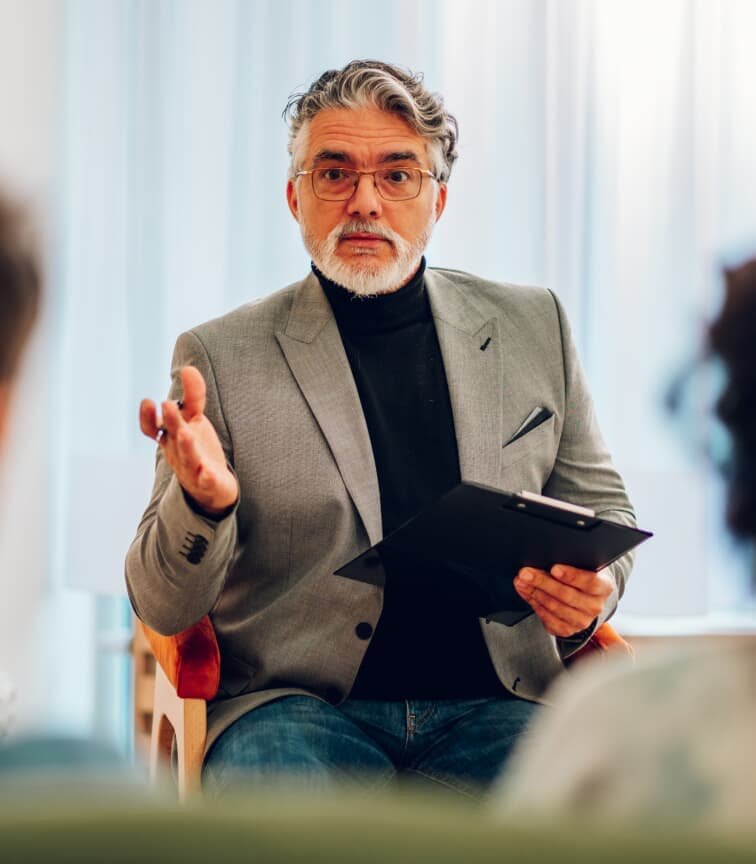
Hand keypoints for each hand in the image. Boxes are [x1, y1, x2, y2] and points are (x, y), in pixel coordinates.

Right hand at [139, 365, 238, 514]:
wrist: (211, 488)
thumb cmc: (196, 448)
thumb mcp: (194, 420)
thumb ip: (193, 395)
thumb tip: (188, 368)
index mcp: (171, 436)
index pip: (153, 428)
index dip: (148, 417)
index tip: (148, 402)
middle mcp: (178, 451)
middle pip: (173, 435)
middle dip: (170, 420)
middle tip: (166, 404)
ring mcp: (192, 468)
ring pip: (188, 457)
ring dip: (185, 445)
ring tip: (186, 433)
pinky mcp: (208, 482)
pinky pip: (206, 480)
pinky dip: (205, 477)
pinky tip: (207, 473)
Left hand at [514, 564, 612, 637]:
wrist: (587, 598)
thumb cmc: (582, 577)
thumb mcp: (583, 566)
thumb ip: (571, 562)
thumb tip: (546, 558)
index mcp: (604, 587)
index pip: (590, 582)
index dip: (571, 575)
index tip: (554, 568)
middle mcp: (595, 607)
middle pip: (567, 595)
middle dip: (542, 582)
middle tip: (526, 572)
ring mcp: (582, 621)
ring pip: (554, 607)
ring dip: (534, 592)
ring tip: (521, 581)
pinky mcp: (568, 630)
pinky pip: (548, 619)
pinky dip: (534, 604)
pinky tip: (526, 593)